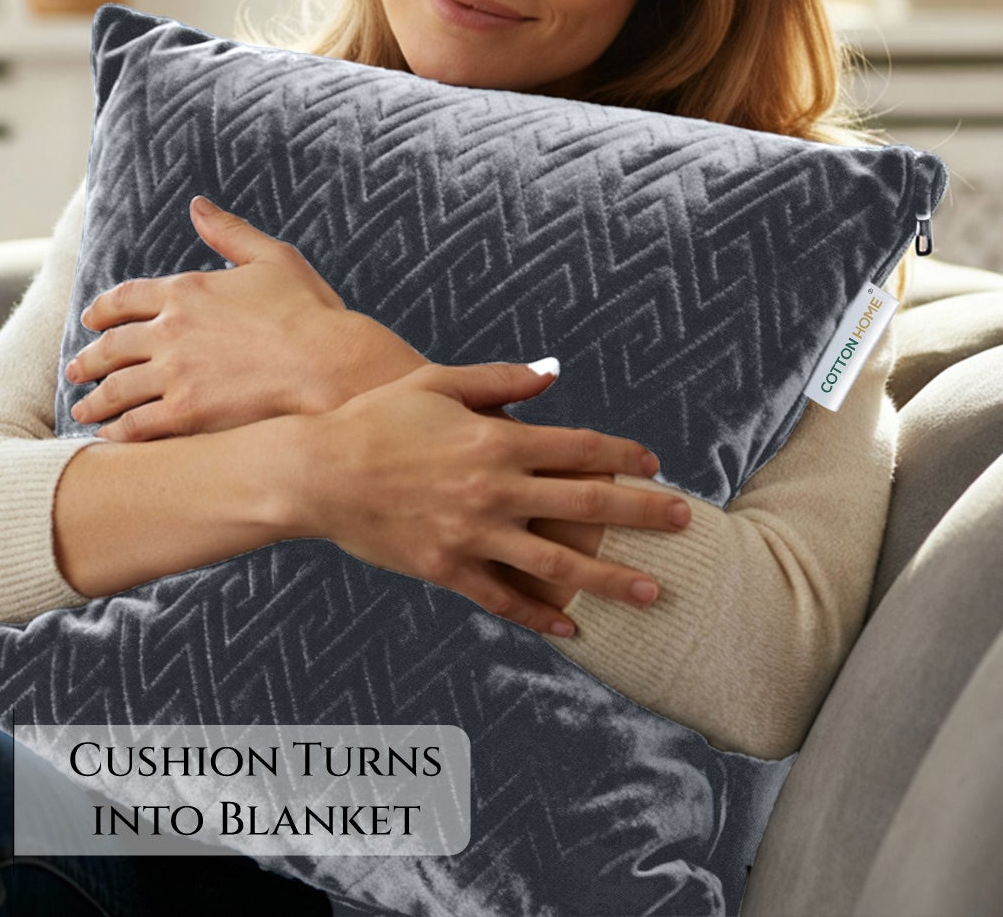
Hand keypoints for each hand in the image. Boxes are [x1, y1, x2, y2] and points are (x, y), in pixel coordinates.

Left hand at [65, 196, 424, 440]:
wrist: (329, 365)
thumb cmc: (310, 312)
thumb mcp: (272, 258)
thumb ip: (230, 232)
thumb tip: (197, 205)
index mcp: (187, 290)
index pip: (127, 298)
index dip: (104, 310)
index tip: (92, 320)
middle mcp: (171, 329)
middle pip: (112, 346)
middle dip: (90, 358)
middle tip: (77, 369)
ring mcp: (175, 373)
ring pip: (117, 389)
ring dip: (95, 400)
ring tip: (83, 409)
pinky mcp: (185, 414)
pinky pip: (136, 426)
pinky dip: (118, 433)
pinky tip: (112, 438)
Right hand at [292, 360, 690, 637]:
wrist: (317, 472)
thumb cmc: (376, 419)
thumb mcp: (437, 384)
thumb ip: (500, 381)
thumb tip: (553, 374)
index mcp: (495, 439)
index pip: (579, 447)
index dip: (624, 455)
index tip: (655, 464)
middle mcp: (493, 489)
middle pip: (585, 504)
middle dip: (641, 513)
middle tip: (685, 522)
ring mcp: (471, 534)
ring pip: (557, 563)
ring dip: (611, 578)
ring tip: (655, 590)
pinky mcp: (446, 569)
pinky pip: (503, 598)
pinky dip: (540, 616)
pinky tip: (574, 628)